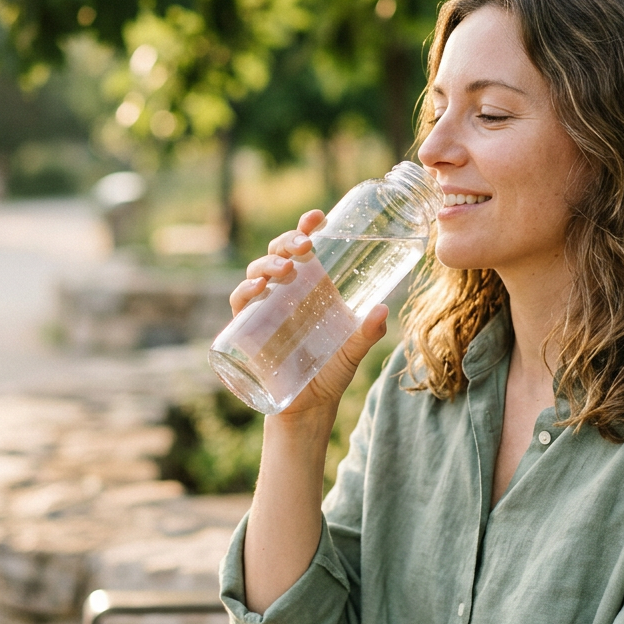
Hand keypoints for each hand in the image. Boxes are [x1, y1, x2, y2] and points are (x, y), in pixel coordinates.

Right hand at [228, 209, 388, 418]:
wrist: (309, 406)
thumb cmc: (331, 372)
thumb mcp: (354, 350)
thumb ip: (368, 332)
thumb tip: (383, 309)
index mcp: (312, 286)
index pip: (305, 247)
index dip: (307, 228)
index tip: (319, 217)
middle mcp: (287, 291)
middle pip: (280, 252)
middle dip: (289, 241)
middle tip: (306, 244)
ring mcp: (266, 307)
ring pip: (258, 271)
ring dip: (269, 263)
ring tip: (287, 268)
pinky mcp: (248, 328)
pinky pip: (240, 302)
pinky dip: (245, 291)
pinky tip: (259, 288)